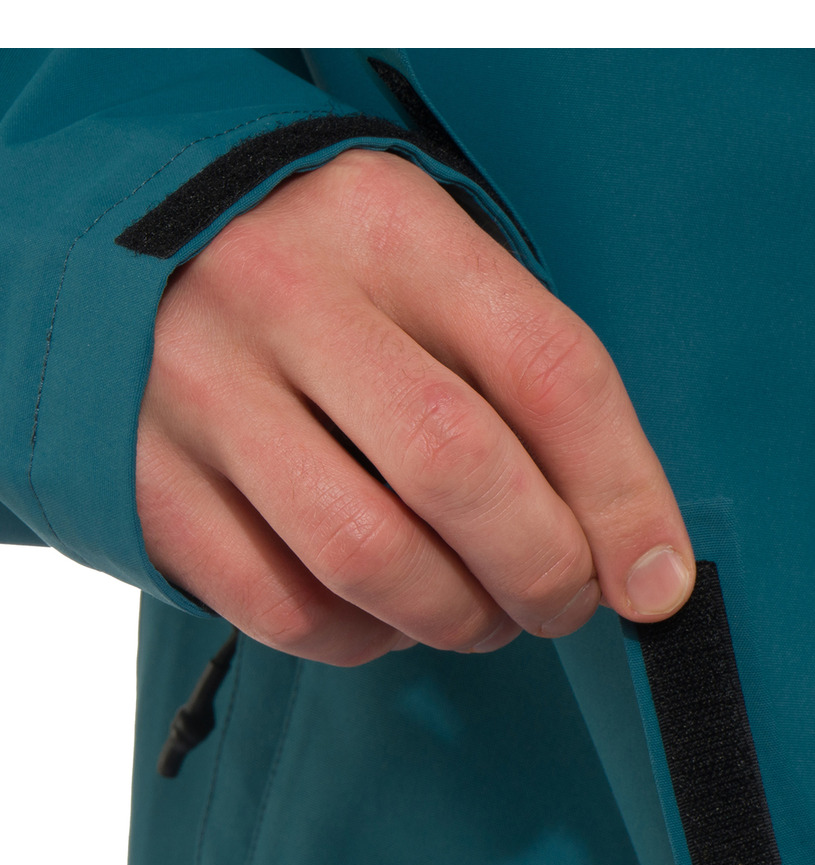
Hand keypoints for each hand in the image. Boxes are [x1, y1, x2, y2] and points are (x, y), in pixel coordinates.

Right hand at [136, 148, 694, 662]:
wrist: (107, 246)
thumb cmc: (327, 280)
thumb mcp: (429, 270)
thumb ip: (528, 382)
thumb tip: (639, 557)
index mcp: (389, 225)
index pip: (547, 369)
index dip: (623, 494)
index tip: (656, 579)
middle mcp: (285, 293)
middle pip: (458, 469)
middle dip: (542, 570)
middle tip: (564, 601)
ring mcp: (201, 388)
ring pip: (370, 557)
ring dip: (458, 618)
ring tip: (483, 613)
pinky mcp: (145, 481)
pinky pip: (285, 608)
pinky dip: (363, 639)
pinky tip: (386, 613)